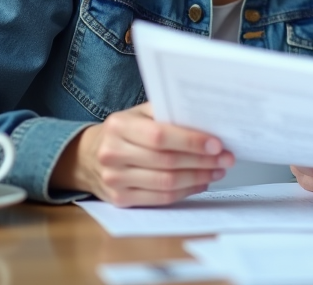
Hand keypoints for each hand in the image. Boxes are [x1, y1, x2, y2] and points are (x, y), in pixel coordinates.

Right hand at [52, 102, 233, 206]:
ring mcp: (114, 179)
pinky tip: (200, 183)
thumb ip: (165, 113)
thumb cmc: (121, 132)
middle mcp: (113, 154)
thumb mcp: (138, 113)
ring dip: (198, 177)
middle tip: (226, 158)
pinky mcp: (120, 199)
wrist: (86, 157)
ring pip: (166, 183)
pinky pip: (160, 199)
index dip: (191, 141)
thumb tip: (204, 118)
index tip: (216, 144)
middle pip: (167, 162)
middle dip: (202, 161)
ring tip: (217, 170)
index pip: (160, 136)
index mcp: (119, 126)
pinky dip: (185, 191)